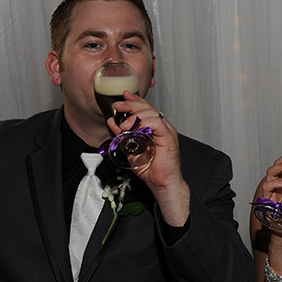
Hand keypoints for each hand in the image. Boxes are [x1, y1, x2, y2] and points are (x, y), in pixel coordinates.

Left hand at [109, 92, 189, 225]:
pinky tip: (135, 129)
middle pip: (147, 107)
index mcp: (154, 128)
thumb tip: (113, 124)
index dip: (134, 100)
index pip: (145, 109)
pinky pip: (156, 123)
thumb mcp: (130, 150)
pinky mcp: (168, 137)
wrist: (162, 184)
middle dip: (131, 103)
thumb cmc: (151, 170)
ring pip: (151, 112)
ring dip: (135, 115)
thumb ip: (122, 137)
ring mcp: (166, 131)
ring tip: (124, 124)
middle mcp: (162, 127)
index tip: (122, 97)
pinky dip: (144, 123)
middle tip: (118, 105)